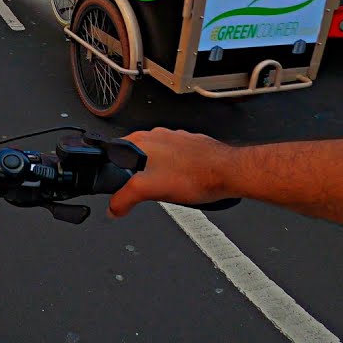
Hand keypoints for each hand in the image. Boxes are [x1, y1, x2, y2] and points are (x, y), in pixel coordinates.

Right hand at [107, 128, 235, 218]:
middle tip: (147, 190)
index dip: (113, 170)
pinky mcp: (191, 145)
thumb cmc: (196, 175)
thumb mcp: (149, 190)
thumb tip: (113, 208)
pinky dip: (176, 170)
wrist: (229, 172)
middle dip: (137, 174)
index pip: (113, 150)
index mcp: (141, 140)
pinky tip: (183, 182)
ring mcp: (175, 138)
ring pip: (156, 157)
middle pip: (135, 156)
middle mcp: (157, 134)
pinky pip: (175, 159)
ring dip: (158, 172)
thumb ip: (124, 198)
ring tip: (168, 188)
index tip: (118, 184)